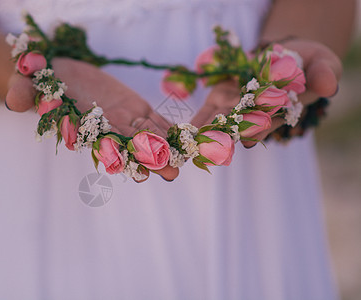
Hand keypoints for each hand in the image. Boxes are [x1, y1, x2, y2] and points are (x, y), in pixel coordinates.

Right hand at [5, 57, 178, 181]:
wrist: (54, 71)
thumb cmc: (37, 81)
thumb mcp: (25, 83)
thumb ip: (22, 93)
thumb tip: (14, 102)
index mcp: (83, 128)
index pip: (98, 142)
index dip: (115, 152)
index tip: (133, 164)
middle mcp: (105, 129)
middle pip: (128, 146)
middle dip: (148, 158)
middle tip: (171, 172)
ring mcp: (122, 119)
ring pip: (146, 135)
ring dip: (166, 147)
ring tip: (187, 158)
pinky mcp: (134, 107)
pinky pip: (153, 119)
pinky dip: (169, 127)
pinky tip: (187, 135)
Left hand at [191, 38, 341, 147]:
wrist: (286, 55)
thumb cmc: (310, 62)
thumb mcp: (322, 64)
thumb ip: (323, 75)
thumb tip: (328, 86)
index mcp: (282, 111)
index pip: (270, 122)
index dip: (258, 129)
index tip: (245, 139)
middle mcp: (257, 116)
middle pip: (240, 129)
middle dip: (225, 139)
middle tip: (210, 150)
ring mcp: (237, 109)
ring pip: (221, 125)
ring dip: (205, 135)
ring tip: (191, 145)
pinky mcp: (222, 99)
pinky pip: (208, 112)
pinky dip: (197, 122)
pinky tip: (183, 131)